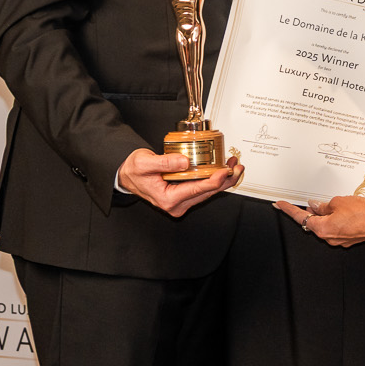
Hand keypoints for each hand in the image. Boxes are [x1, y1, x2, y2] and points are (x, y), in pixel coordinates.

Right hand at [118, 147, 241, 216]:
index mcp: (168, 199)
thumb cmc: (134, 170)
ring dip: (223, 179)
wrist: (127, 175)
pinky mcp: (185, 196)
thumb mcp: (144, 163)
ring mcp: (182, 202)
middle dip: (225, 179)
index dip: (214, 181)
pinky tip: (223, 169)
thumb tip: (184, 161)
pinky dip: (215, 179)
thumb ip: (164, 162)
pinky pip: (203, 189)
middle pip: (207, 193)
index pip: (197, 190)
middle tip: (237, 165)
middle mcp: (177, 205)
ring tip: (234, 165)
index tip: (225, 171)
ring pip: (208, 192)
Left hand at [277, 190, 364, 246]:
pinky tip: (346, 212)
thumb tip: (316, 206)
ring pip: (327, 226)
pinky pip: (339, 229)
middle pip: (314, 223)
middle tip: (313, 201)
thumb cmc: (362, 211)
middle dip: (313, 212)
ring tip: (338, 205)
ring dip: (328, 216)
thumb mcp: (337, 202)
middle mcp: (329, 238)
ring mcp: (340, 241)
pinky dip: (338, 221)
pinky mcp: (350, 239)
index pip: (301, 218)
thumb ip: (323, 205)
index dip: (289, 210)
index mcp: (322, 229)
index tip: (280, 205)